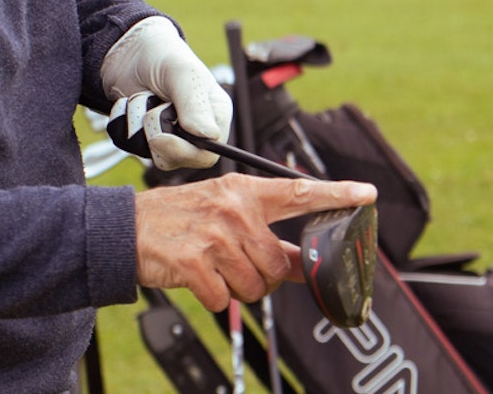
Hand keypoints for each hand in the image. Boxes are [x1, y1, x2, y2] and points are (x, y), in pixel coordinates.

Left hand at [100, 17, 232, 169]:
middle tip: (151, 103)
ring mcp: (167, 135)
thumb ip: (194, 104)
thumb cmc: (162, 56)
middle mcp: (194, 131)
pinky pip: (127, 144)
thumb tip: (209, 136)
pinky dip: (121, 122)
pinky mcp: (143, 137)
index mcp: (215, 116)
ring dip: (135, 122)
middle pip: (175, 158)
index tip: (157, 138)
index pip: (208, 153)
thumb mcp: (181, 73)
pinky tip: (127, 103)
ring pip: (148, 153)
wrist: (128, 51)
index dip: (182, 151)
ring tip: (142, 96)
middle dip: (154, 131)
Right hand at [134, 174, 377, 310]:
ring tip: (215, 267)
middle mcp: (233, 211)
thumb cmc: (177, 218)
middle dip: (264, 275)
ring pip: (256, 286)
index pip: (299, 192)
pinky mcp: (196, 264)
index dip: (336, 195)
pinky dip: (214, 297)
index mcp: (243, 192)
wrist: (125, 228)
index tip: (366, 195)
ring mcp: (215, 238)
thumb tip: (307, 260)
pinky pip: (225, 300)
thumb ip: (264, 230)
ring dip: (238, 287)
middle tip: (237, 263)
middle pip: (279, 264)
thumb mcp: (221, 209)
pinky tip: (198, 277)